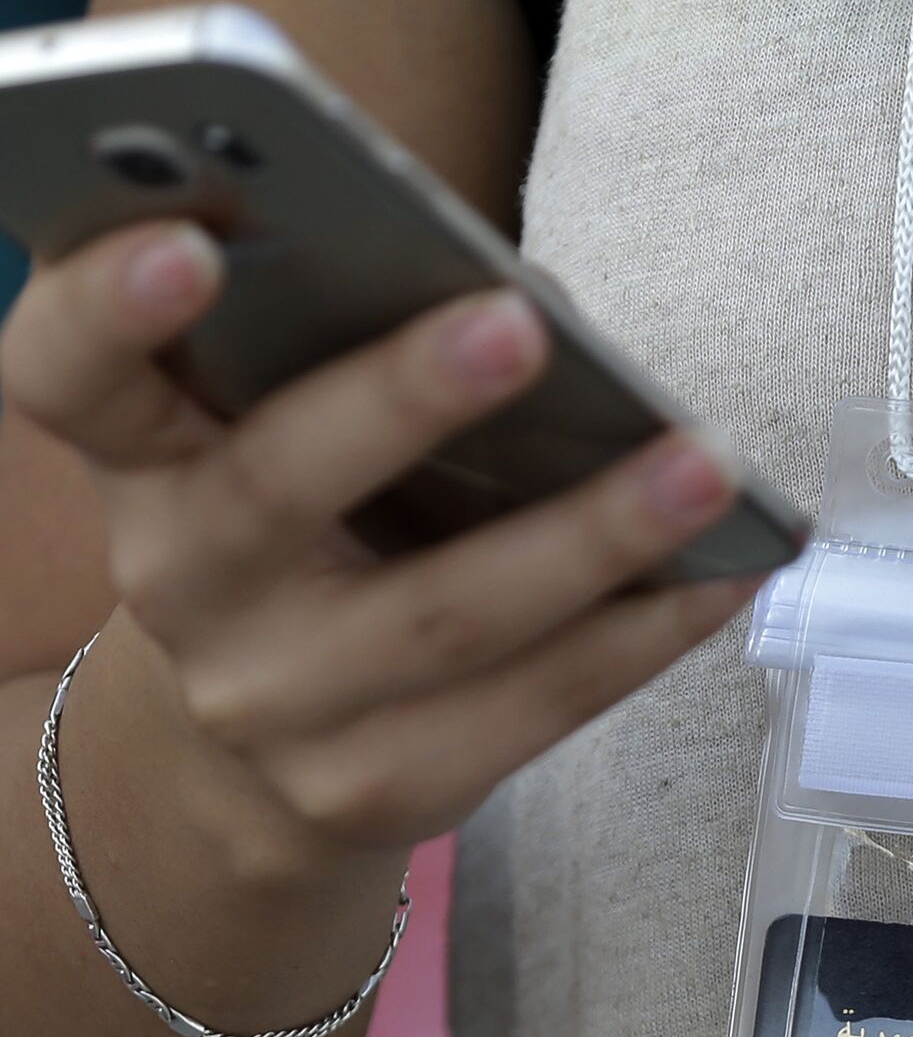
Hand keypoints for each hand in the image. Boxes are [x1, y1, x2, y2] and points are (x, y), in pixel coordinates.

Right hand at [0, 219, 761, 879]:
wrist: (258, 766)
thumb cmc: (304, 553)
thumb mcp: (277, 456)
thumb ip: (351, 375)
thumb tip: (546, 317)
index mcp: (143, 465)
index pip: (69, 376)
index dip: (107, 308)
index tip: (185, 247)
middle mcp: (185, 586)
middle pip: (278, 488)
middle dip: (401, 401)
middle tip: (519, 325)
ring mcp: (278, 707)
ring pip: (445, 617)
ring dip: (591, 536)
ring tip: (703, 469)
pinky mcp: (382, 789)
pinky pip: (535, 705)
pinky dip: (641, 635)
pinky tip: (720, 578)